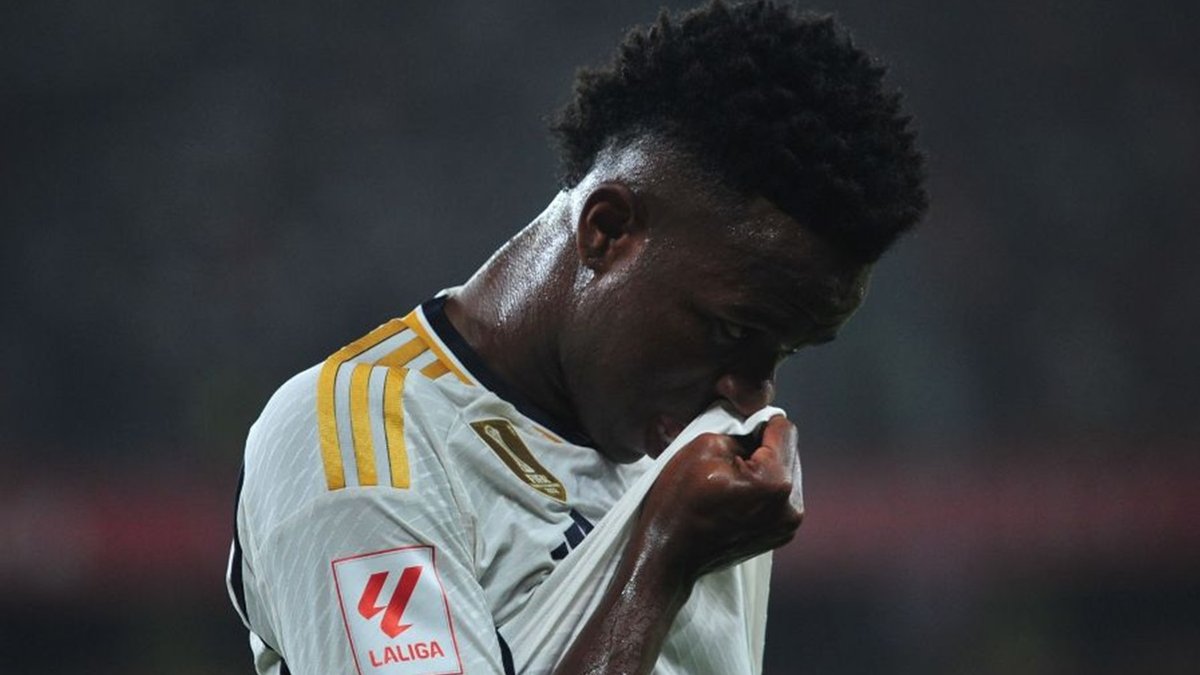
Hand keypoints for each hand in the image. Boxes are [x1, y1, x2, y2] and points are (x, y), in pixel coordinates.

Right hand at [635, 415, 802, 581]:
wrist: (668, 554)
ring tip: (729, 480)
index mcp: (775, 482)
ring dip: (763, 468)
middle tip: (727, 459)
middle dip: (762, 448)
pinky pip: (779, 496)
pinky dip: (761, 489)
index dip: (759, 423)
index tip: (736, 432)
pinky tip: (735, 496)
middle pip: (789, 452)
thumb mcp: (704, 445)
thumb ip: (741, 431)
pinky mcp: (780, 535)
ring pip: (785, 473)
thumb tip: (756, 430)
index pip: (785, 430)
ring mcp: (788, 525)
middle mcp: (791, 506)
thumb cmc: (678, 501)